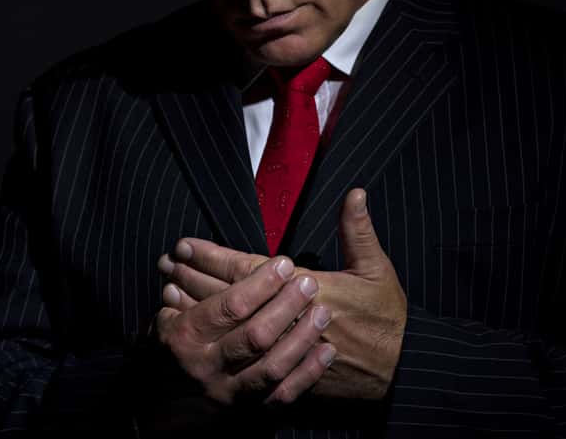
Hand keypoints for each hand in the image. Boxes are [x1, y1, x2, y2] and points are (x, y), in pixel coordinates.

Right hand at [153, 255, 335, 406]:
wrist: (156, 410)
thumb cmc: (168, 351)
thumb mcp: (163, 319)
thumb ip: (185, 290)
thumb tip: (191, 249)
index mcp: (186, 336)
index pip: (229, 307)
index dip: (260, 284)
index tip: (284, 264)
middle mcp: (207, 366)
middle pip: (255, 335)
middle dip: (286, 306)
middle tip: (309, 284)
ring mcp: (228, 392)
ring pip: (271, 367)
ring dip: (302, 338)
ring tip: (323, 313)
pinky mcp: (247, 412)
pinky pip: (282, 397)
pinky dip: (307, 374)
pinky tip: (326, 352)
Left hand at [160, 188, 407, 399]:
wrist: (401, 370)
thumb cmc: (388, 317)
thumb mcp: (377, 270)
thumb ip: (357, 232)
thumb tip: (354, 193)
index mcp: (309, 289)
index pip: (249, 270)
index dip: (213, 257)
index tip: (185, 244)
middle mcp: (289, 318)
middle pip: (230, 298)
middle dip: (195, 278)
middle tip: (165, 263)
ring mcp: (283, 348)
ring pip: (229, 327)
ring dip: (198, 308)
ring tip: (168, 290)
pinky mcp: (284, 372)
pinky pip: (237, 355)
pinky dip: (214, 342)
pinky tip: (195, 334)